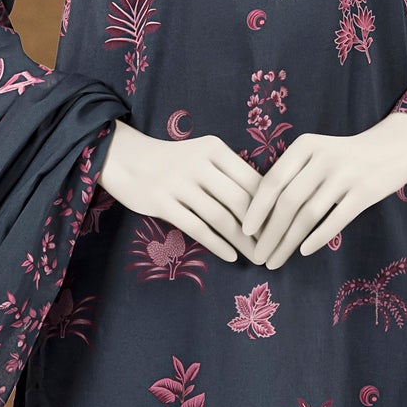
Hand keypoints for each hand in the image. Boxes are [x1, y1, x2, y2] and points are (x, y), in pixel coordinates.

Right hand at [98, 122, 260, 262]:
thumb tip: (265, 205)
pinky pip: (196, 228)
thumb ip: (228, 174)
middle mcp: (199, 163)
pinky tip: (230, 256)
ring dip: (242, 241)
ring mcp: (179, 183)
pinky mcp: (162, 202)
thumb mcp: (202, 156)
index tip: (282, 226)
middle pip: (241, 200)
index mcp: (215, 149)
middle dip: (261, 229)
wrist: (124, 158)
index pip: (253, 180)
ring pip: (221, 217)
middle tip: (272, 247)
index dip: (271, 206)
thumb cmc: (172, 162)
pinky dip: (217, 245)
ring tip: (255, 256)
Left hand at [243, 115, 406, 267]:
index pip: (272, 180)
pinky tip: (304, 251)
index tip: (245, 231)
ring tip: (276, 260)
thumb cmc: (345, 157)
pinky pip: (336, 219)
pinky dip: (318, 238)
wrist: (395, 145)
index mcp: (305, 146)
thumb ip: (293, 175)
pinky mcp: (366, 191)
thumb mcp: (316, 153)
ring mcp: (346, 174)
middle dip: (269, 233)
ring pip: (309, 214)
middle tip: (258, 255)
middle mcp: (323, 158)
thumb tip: (261, 215)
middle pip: (288, 201)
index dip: (256, 208)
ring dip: (288, 242)